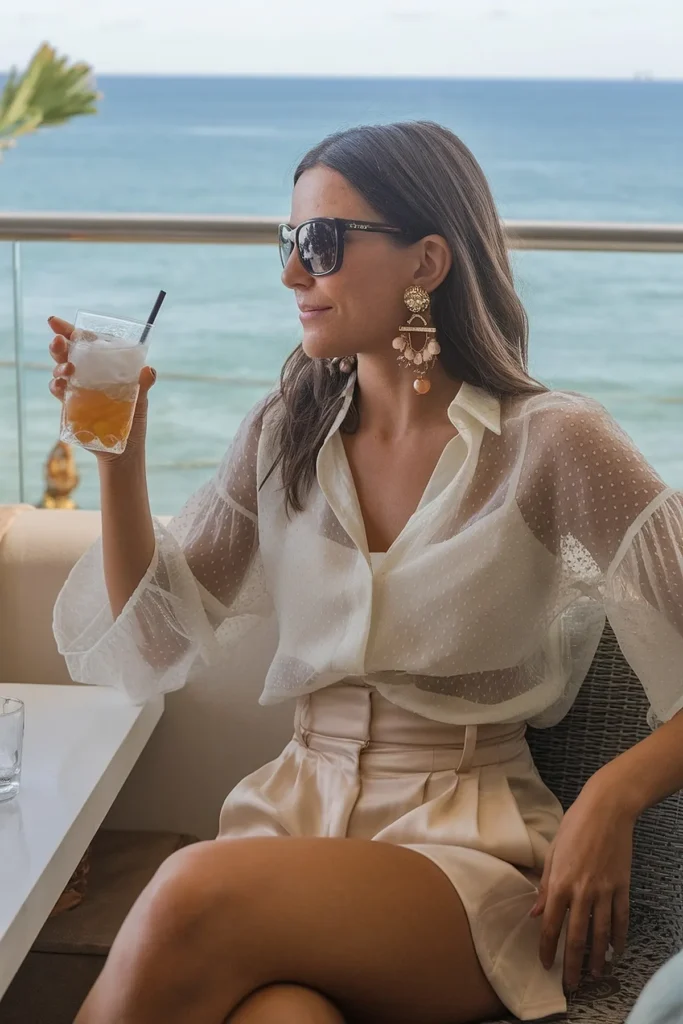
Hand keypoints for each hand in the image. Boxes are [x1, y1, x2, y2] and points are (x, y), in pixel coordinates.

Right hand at [48, 315, 156, 465]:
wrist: (123, 452)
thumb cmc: (133, 421)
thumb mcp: (141, 401)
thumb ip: (143, 384)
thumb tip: (149, 370)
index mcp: (104, 365)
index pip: (85, 342)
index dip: (70, 330)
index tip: (55, 322)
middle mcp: (88, 374)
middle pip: (67, 352)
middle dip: (59, 344)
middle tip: (59, 341)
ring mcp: (77, 389)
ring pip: (60, 370)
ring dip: (59, 365)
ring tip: (68, 369)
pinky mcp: (71, 406)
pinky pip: (59, 392)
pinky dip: (57, 387)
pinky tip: (61, 386)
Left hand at [530, 785, 632, 991]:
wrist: (607, 809)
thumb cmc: (575, 825)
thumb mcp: (552, 852)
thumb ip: (545, 885)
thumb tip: (536, 912)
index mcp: (560, 882)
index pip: (551, 925)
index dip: (548, 948)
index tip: (546, 964)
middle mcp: (581, 891)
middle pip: (576, 937)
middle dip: (572, 964)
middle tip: (571, 984)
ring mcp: (604, 891)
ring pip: (601, 934)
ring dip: (597, 958)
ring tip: (595, 975)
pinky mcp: (622, 887)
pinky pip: (621, 919)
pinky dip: (619, 938)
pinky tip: (616, 951)